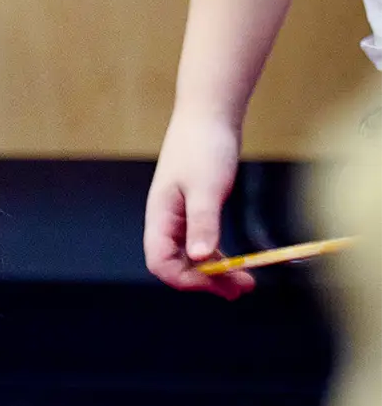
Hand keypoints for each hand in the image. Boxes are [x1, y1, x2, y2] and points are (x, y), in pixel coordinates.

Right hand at [146, 110, 250, 297]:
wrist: (208, 117)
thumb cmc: (203, 148)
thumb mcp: (206, 187)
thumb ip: (203, 222)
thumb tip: (199, 256)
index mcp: (160, 217)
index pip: (161, 263)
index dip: (186, 279)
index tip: (218, 282)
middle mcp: (166, 222)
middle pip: (178, 265)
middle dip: (207, 281)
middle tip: (241, 289)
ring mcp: (180, 218)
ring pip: (192, 257)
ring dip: (216, 272)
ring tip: (246, 283)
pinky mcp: (196, 212)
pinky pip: (203, 244)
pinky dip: (220, 256)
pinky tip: (239, 261)